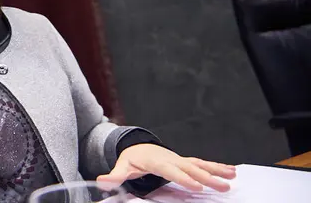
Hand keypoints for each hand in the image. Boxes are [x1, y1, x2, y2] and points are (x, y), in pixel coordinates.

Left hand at [97, 144, 236, 191]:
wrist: (139, 146)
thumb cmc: (132, 158)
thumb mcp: (122, 166)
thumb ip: (114, 176)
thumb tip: (101, 182)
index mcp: (157, 162)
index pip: (171, 171)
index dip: (183, 178)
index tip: (196, 186)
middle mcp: (172, 159)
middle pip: (190, 169)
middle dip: (207, 177)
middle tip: (223, 186)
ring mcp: (181, 159)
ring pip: (201, 164)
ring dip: (217, 170)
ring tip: (233, 177)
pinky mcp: (186, 161)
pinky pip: (203, 164)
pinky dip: (218, 167)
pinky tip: (232, 172)